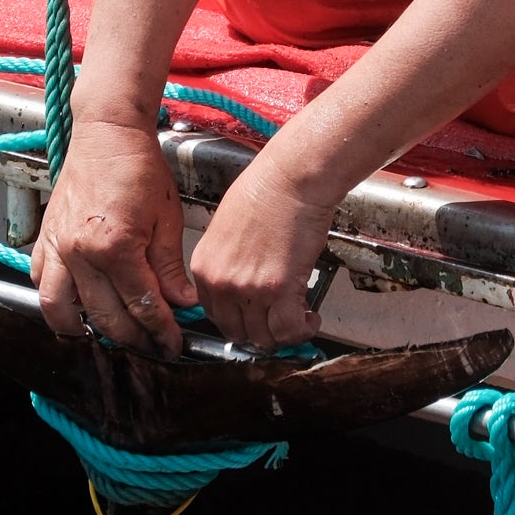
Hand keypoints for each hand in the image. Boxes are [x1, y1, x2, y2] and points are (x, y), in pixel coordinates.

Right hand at [34, 120, 195, 353]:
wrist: (108, 133)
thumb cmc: (140, 167)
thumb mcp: (167, 218)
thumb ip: (170, 266)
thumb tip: (182, 303)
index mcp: (115, 246)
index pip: (142, 305)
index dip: (161, 330)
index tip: (174, 344)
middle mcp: (80, 252)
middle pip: (105, 316)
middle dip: (133, 338)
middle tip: (152, 345)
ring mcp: (58, 247)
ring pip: (61, 309)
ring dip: (84, 330)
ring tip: (109, 338)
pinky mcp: (46, 238)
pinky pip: (41, 282)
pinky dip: (55, 302)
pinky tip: (74, 309)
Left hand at [189, 157, 337, 353]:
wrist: (291, 178)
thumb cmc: (266, 191)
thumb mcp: (227, 228)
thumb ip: (228, 261)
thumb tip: (244, 283)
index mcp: (204, 266)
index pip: (214, 314)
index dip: (239, 320)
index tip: (254, 318)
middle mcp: (221, 282)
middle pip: (236, 332)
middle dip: (260, 331)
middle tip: (278, 321)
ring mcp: (248, 289)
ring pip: (264, 336)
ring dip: (283, 334)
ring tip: (299, 319)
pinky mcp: (279, 289)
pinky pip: (289, 329)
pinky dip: (302, 330)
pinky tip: (310, 318)